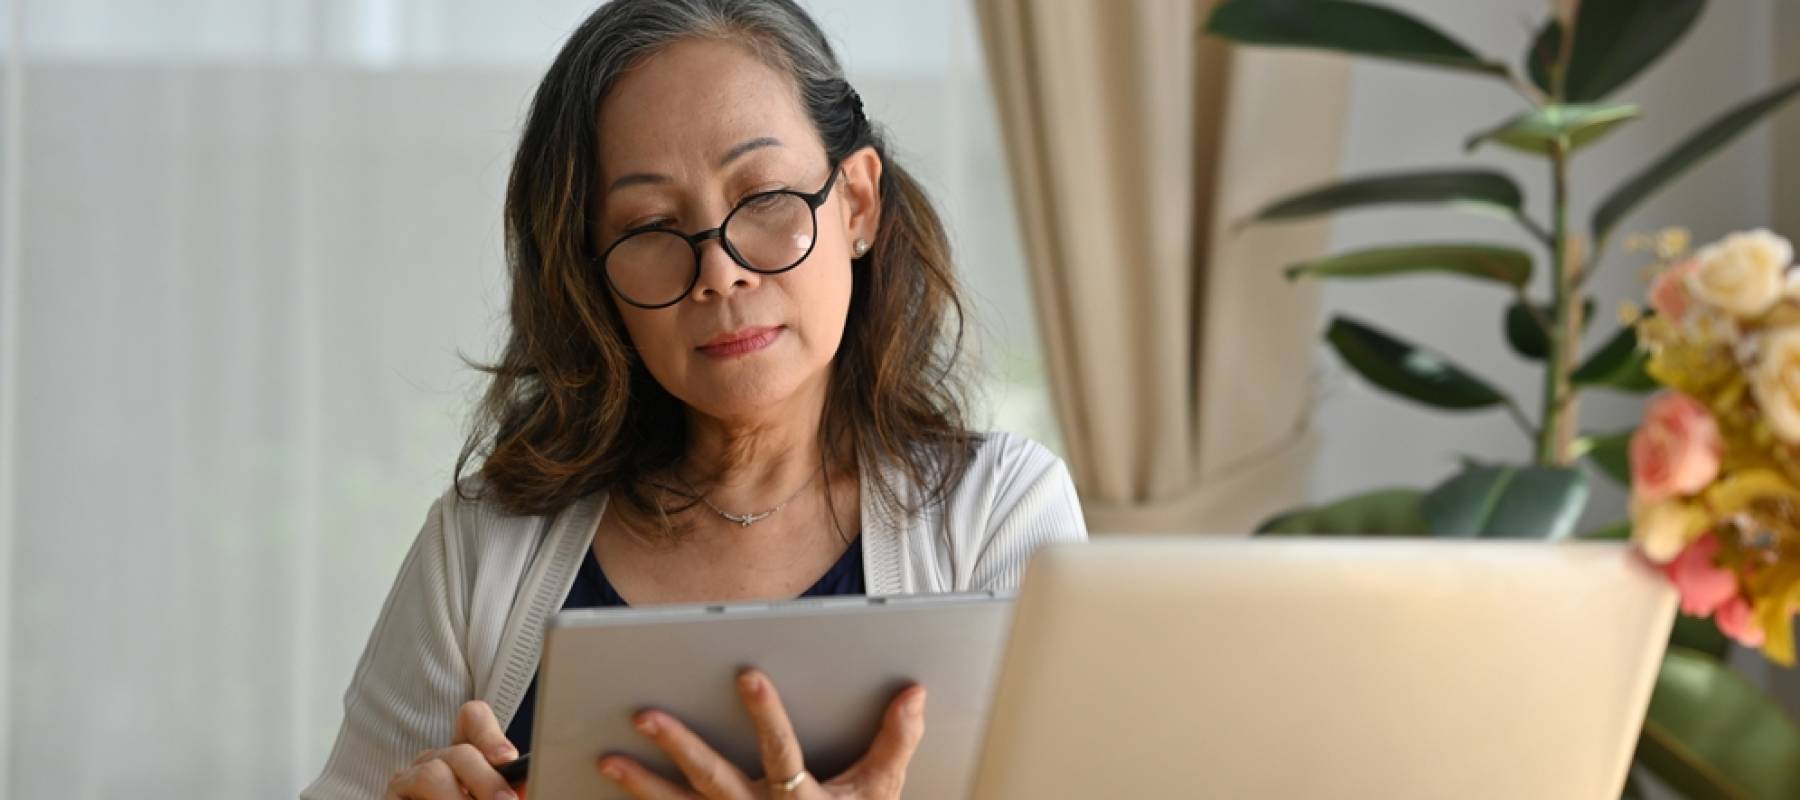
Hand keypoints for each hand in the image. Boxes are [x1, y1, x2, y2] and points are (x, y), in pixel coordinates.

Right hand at [386, 700, 524, 799]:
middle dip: (486, 779)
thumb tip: (527, 783)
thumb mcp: (491, 798)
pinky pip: (406, 799)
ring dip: (457, 797)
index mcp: (464, 757)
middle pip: (460, 752)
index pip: (473, 720)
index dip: (490, 733)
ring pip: (432, 774)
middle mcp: (434, 762)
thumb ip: (506, 790)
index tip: (508, 758)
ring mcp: (408, 781)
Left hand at [599, 669, 926, 798]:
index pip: (782, 752)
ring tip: (608, 760)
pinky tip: (614, 795)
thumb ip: (896, 742)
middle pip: (714, 780)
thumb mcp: (882, 793)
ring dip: (642, 786)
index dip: (766, 715)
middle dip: (679, 746)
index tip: (747, 675)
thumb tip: (913, 694)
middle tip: (645, 715)